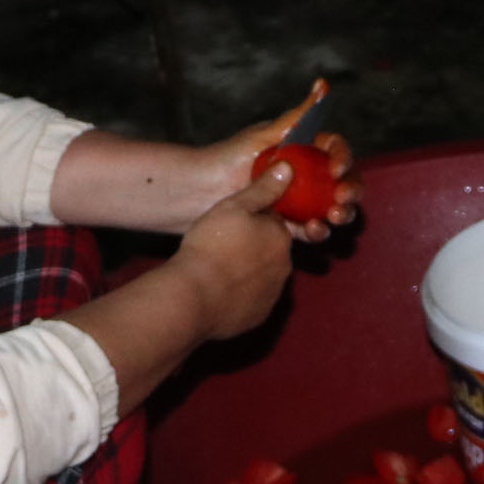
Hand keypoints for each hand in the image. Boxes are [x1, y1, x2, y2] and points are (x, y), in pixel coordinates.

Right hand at [169, 172, 297, 342]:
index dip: (253, 220)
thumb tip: (289, 167)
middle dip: (253, 247)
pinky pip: (252, 301)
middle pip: (270, 251)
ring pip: (263, 276)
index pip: (273, 223)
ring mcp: (273, 295)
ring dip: (247, 272)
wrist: (194, 296)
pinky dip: (240, 295)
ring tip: (218, 269)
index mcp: (280, 238)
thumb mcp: (233, 207)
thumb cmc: (211, 246)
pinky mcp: (258, 316)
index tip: (233, 222)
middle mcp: (284, 267)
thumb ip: (263, 188)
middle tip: (222, 245)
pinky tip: (219, 291)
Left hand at [212, 80, 362, 241]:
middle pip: (342, 182)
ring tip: (334, 217)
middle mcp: (305, 175)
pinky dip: (317, 231)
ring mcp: (298, 201)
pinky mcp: (288, 224)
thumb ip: (299, 115)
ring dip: (341, 214)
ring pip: (332, 208)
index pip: (335, 150)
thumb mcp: (268, 134)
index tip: (336, 169)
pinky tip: (314, 230)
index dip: (343, 158)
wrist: (201, 192)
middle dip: (350, 190)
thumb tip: (323, 84)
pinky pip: (310, 230)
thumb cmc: (231, 157)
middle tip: (342, 198)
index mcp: (303, 150)